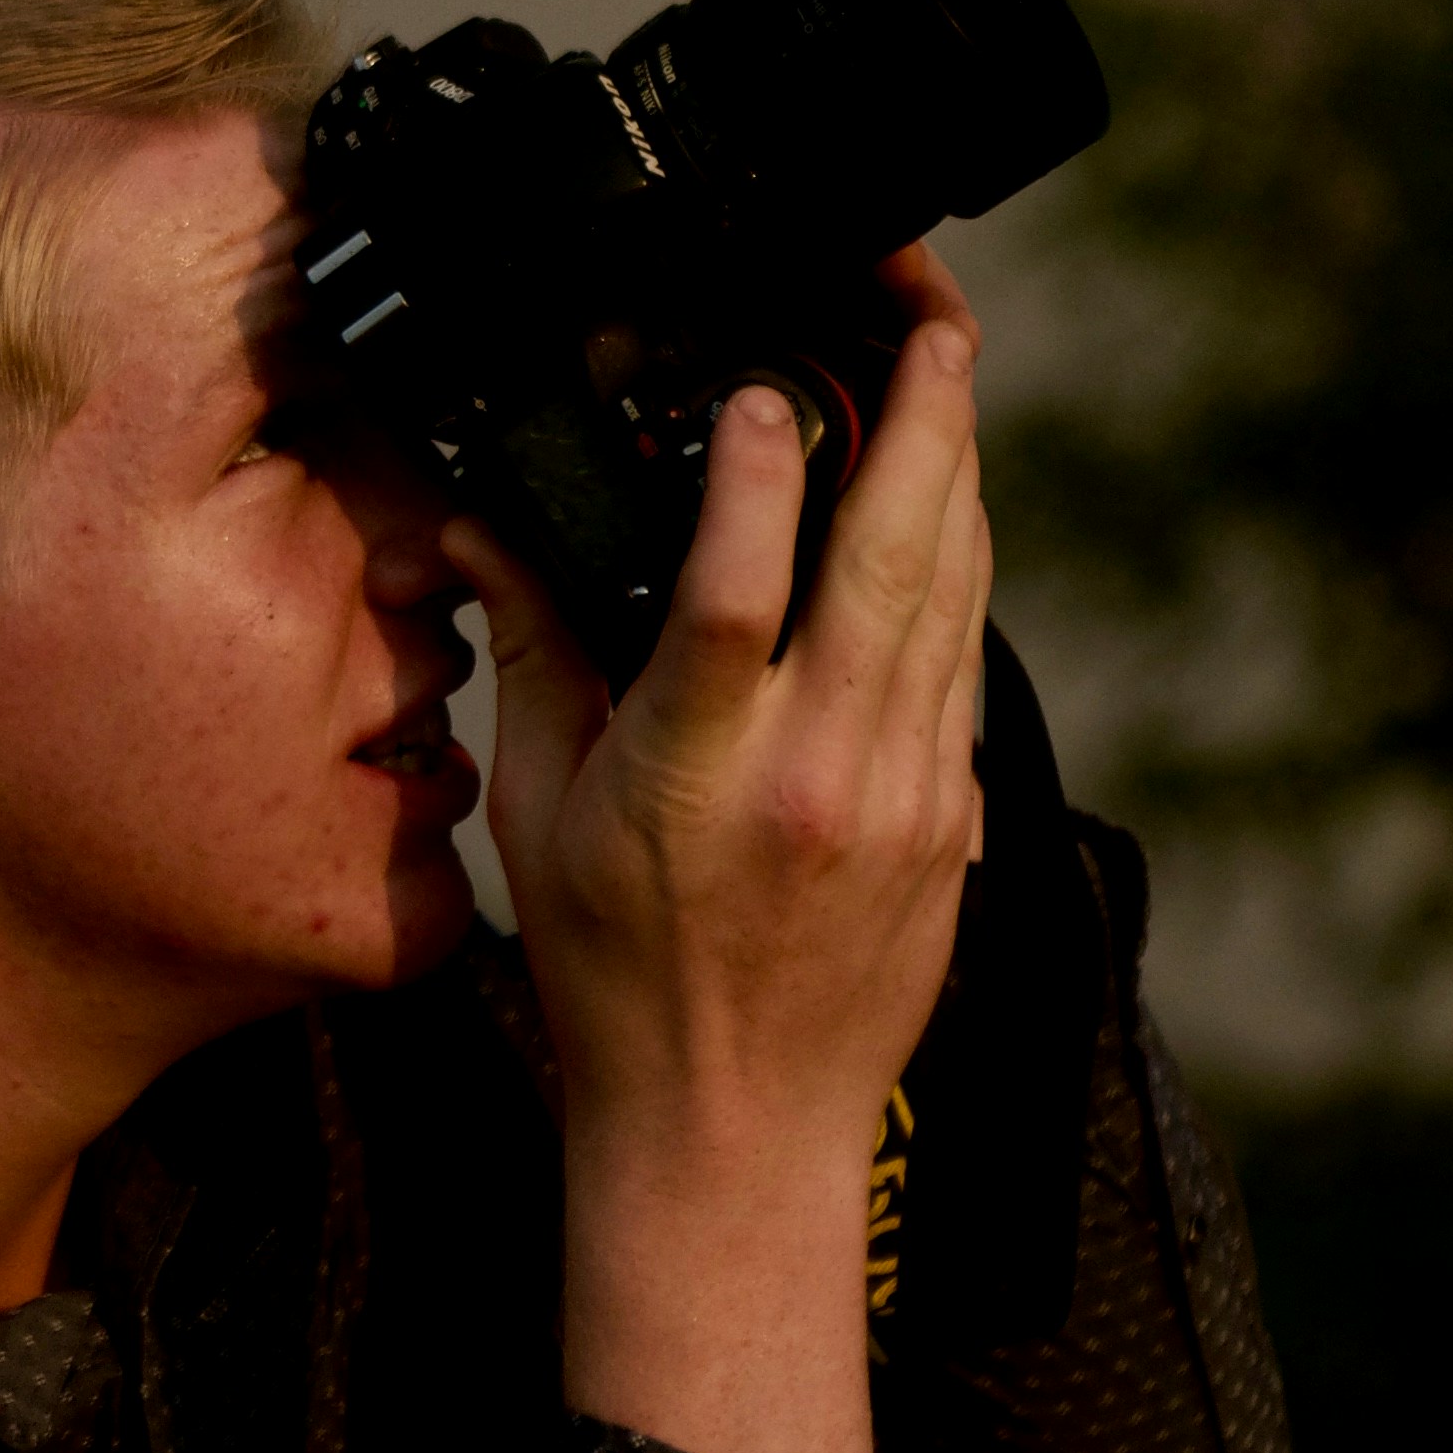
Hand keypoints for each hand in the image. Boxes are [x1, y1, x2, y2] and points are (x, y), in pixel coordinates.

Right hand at [454, 248, 990, 1452]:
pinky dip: (958, 568)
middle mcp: (819, 780)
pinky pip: (964, 661)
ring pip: (953, 597)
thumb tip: (488, 529)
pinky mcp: (957, 821)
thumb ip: (532, 659)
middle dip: (921, 424)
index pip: (730, 602)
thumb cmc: (616, 979)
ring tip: (948, 374)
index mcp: (694, 779)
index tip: (760, 388)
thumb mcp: (540, 818)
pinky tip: (946, 509)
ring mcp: (908, 800)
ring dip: (956, 474)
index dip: (753, 482)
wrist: (735, 1133)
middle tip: (930, 320)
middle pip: (892, 567)